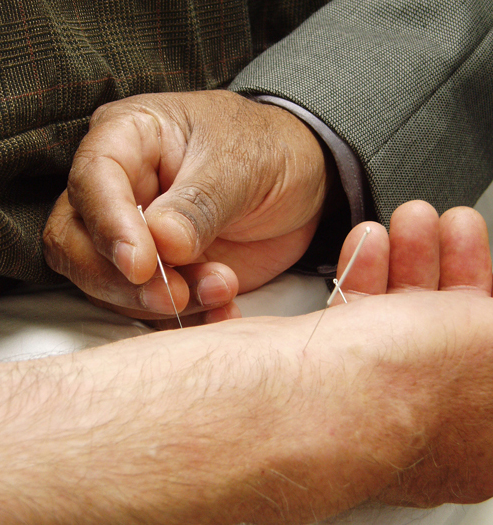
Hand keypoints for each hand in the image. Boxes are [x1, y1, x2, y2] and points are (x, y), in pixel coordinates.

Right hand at [43, 90, 327, 327]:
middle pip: (76, 243)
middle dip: (121, 280)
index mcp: (129, 139)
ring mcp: (137, 236)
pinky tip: (223, 311)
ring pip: (108, 285)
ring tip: (222, 288)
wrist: (299, 180)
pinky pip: (150, 309)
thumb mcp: (241, 164)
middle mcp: (121, 190)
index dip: (108, 225)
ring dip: (162, 303)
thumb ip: (199, 204)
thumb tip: (161, 243)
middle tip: (176, 293)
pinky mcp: (161, 273)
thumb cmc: (266, 149)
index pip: (92, 180)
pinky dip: (185, 321)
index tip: (140, 264)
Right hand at [330, 200, 492, 506]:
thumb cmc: (400, 388)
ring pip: (399, 317)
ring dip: (408, 260)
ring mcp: (369, 395)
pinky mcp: (325, 370)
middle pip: (446, 328)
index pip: (488, 354)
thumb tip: (489, 314)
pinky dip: (366, 274)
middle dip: (451, 266)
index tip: (479, 261)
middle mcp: (422, 419)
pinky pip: (356, 316)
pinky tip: (368, 242)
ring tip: (409, 220)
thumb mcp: (488, 343)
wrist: (287, 399)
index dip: (486, 299)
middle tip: (450, 226)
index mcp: (476, 433)